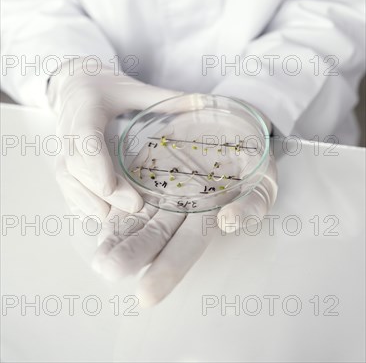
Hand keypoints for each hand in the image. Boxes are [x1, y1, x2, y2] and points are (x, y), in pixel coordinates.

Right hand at [47, 59, 181, 219]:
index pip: (85, 136)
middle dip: (102, 189)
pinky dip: (80, 203)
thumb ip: (166, 97)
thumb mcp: (134, 87)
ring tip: (115, 220)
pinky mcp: (63, 160)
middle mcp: (69, 129)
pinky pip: (65, 185)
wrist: (75, 84)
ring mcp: (63, 147)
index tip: (109, 186)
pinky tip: (100, 218)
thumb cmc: (106, 87)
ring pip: (67, 177)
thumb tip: (204, 102)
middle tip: (134, 206)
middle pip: (78, 164)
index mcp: (86, 108)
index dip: (95, 162)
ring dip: (88, 201)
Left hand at [93, 110, 277, 306]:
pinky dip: (110, 203)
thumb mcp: (263, 181)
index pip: (186, 246)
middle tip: (108, 270)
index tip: (145, 295)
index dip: (167, 270)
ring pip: (136, 217)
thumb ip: (251, 203)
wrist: (234, 126)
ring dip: (116, 237)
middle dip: (132, 255)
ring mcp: (161, 191)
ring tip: (97, 257)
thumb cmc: (253, 158)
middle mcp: (180, 210)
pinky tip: (94, 215)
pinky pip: (126, 189)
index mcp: (208, 215)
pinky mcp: (146, 171)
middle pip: (154, 236)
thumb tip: (229, 222)